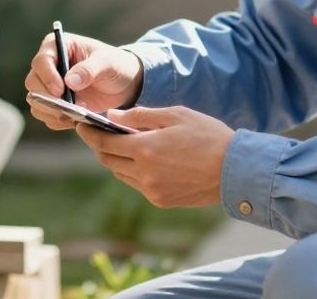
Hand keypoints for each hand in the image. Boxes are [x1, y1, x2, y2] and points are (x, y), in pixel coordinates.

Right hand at [24, 31, 143, 130]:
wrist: (125, 84)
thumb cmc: (115, 65)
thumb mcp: (107, 63)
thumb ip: (89, 69)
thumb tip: (69, 81)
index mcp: (57, 46)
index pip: (41, 61)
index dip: (48, 77)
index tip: (61, 90)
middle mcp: (49, 65)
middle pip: (33, 83)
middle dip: (47, 98)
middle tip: (68, 108)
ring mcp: (49, 85)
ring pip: (35, 101)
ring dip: (52, 112)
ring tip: (74, 114)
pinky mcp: (54, 102)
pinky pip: (45, 115)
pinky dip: (57, 121)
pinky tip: (75, 120)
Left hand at [75, 106, 233, 207]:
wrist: (235, 169)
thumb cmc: (207, 135)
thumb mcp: (175, 115)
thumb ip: (140, 116)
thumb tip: (112, 117)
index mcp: (146, 149)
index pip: (104, 143)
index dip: (89, 133)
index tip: (80, 125)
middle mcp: (144, 173)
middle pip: (108, 161)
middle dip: (99, 146)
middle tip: (96, 133)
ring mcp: (152, 190)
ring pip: (121, 174)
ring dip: (116, 160)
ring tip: (120, 145)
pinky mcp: (161, 200)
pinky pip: (137, 184)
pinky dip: (133, 172)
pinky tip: (143, 159)